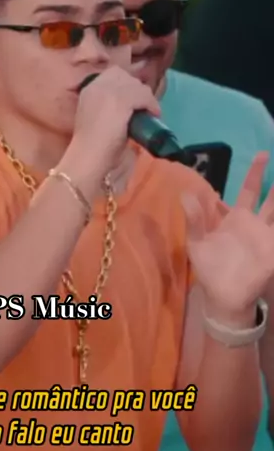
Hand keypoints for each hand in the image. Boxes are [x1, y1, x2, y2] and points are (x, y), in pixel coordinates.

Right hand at [69, 65, 160, 178]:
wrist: (88, 157)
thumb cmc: (91, 145)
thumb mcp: (95, 117)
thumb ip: (106, 106)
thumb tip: (128, 105)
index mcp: (88, 89)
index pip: (113, 73)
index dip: (125, 84)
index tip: (132, 99)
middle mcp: (97, 85)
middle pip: (125, 76)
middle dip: (137, 89)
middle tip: (142, 106)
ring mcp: (109, 91)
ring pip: (136, 85)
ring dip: (146, 98)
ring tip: (148, 112)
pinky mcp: (122, 101)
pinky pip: (143, 96)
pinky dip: (151, 104)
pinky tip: (154, 115)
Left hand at [183, 153, 273, 321]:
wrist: (223, 297)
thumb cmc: (210, 269)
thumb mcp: (197, 243)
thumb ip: (194, 219)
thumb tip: (185, 193)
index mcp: (236, 217)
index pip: (248, 189)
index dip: (255, 173)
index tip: (263, 153)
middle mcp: (254, 223)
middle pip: (269, 197)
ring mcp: (266, 236)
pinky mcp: (272, 250)